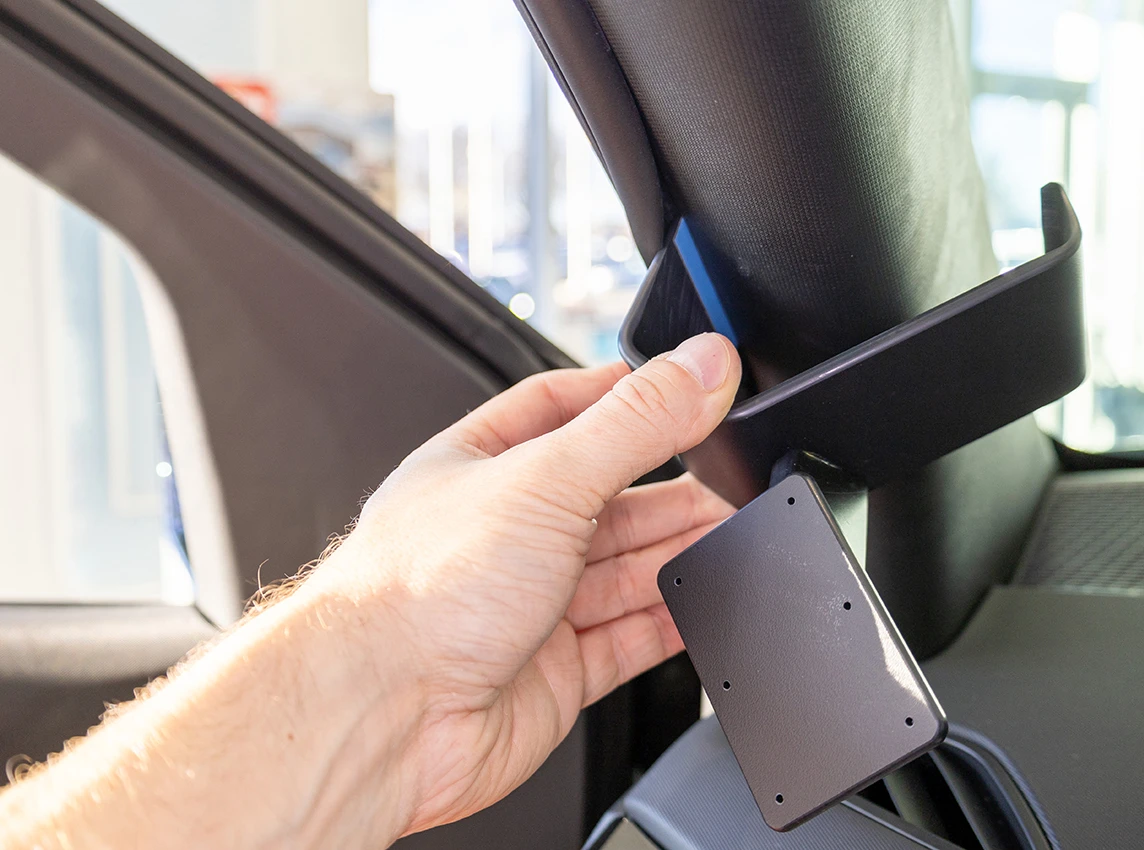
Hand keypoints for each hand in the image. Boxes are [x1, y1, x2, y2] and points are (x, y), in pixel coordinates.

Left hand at [307, 331, 741, 835]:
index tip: (684, 387)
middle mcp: (503, 534)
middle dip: (670, 486)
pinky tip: (702, 604)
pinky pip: (629, 639)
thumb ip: (634, 424)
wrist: (380, 720)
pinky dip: (670, 622)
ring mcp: (528, 606)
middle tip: (730, 477)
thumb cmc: (416, 595)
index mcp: (479, 466)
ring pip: (624, 568)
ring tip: (733, 533)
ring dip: (678, 551)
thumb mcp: (543, 479)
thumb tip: (699, 367)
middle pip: (607, 495)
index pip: (561, 409)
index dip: (623, 396)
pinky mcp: (554, 672)